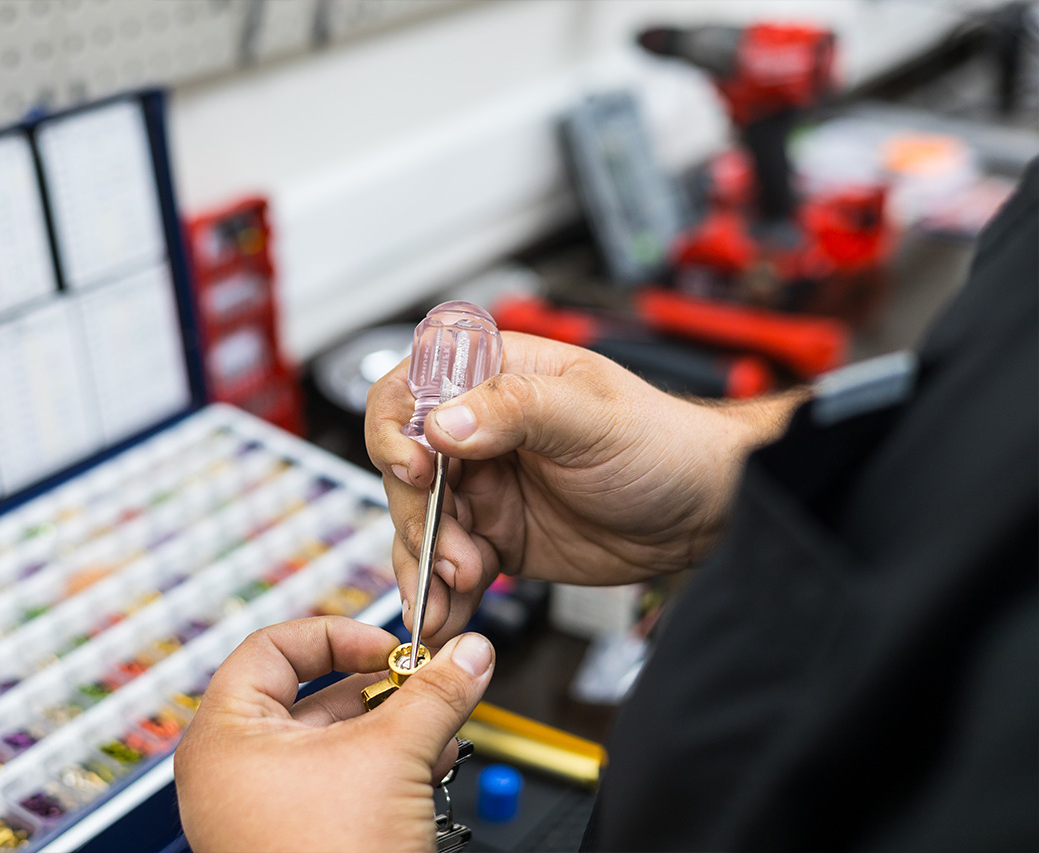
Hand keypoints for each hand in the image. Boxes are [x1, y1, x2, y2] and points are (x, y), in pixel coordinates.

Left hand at [174, 617, 494, 851]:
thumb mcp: (393, 757)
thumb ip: (434, 694)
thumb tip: (466, 653)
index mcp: (223, 736)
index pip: (274, 648)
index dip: (339, 637)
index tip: (389, 646)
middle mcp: (230, 771)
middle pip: (309, 695)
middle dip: (379, 688)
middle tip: (423, 682)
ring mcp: (257, 809)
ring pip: (330, 741)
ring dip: (392, 726)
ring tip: (438, 722)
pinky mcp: (290, 837)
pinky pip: (336, 780)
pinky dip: (382, 764)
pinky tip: (429, 761)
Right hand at [366, 332, 804, 644]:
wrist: (703, 514)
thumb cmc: (661, 443)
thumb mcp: (590, 415)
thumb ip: (515, 410)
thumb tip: (444, 424)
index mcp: (493, 379)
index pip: (409, 390)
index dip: (396, 430)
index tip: (415, 470)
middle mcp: (477, 433)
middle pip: (405, 469)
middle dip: (419, 515)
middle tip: (452, 550)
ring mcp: (482, 488)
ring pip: (419, 524)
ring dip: (425, 562)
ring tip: (459, 586)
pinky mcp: (495, 539)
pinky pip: (447, 567)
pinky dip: (440, 594)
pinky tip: (447, 614)